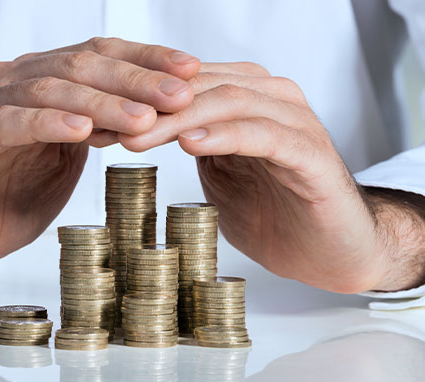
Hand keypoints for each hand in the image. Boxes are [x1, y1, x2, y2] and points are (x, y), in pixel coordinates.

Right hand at [0, 37, 199, 277]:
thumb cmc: (4, 196)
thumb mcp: (63, 162)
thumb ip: (93, 133)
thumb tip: (143, 116)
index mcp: (40, 85)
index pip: (99, 57)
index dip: (146, 60)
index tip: (191, 71)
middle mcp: (12, 84)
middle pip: (81, 65)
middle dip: (136, 78)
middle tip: (180, 91)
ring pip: (50, 88)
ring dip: (102, 101)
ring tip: (143, 116)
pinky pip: (10, 123)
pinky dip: (49, 123)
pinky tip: (82, 129)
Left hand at [114, 63, 423, 292]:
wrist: (330, 251)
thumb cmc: (274, 213)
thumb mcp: (221, 176)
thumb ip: (196, 146)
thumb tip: (144, 132)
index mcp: (247, 101)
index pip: (186, 86)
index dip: (139, 100)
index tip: (96, 121)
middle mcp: (272, 100)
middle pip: (202, 87)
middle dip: (150, 107)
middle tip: (107, 127)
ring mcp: (295, 124)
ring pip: (230, 102)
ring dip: (179, 119)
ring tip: (137, 138)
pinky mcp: (312, 154)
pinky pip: (265, 135)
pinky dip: (226, 135)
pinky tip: (192, 144)